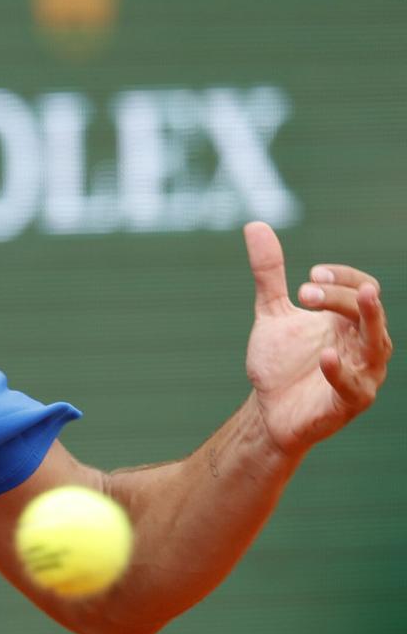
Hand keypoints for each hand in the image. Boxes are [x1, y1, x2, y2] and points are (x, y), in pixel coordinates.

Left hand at [243, 222, 391, 457]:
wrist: (267, 409)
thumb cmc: (280, 362)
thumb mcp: (272, 312)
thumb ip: (269, 273)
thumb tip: (255, 225)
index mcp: (348, 321)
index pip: (363, 288)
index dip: (343, 278)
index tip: (309, 274)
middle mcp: (362, 344)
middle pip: (370, 311)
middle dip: (342, 296)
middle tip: (305, 291)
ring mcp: (361, 373)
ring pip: (377, 344)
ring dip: (366, 320)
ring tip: (361, 299)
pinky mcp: (349, 402)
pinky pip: (354, 386)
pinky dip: (342, 371)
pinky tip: (326, 356)